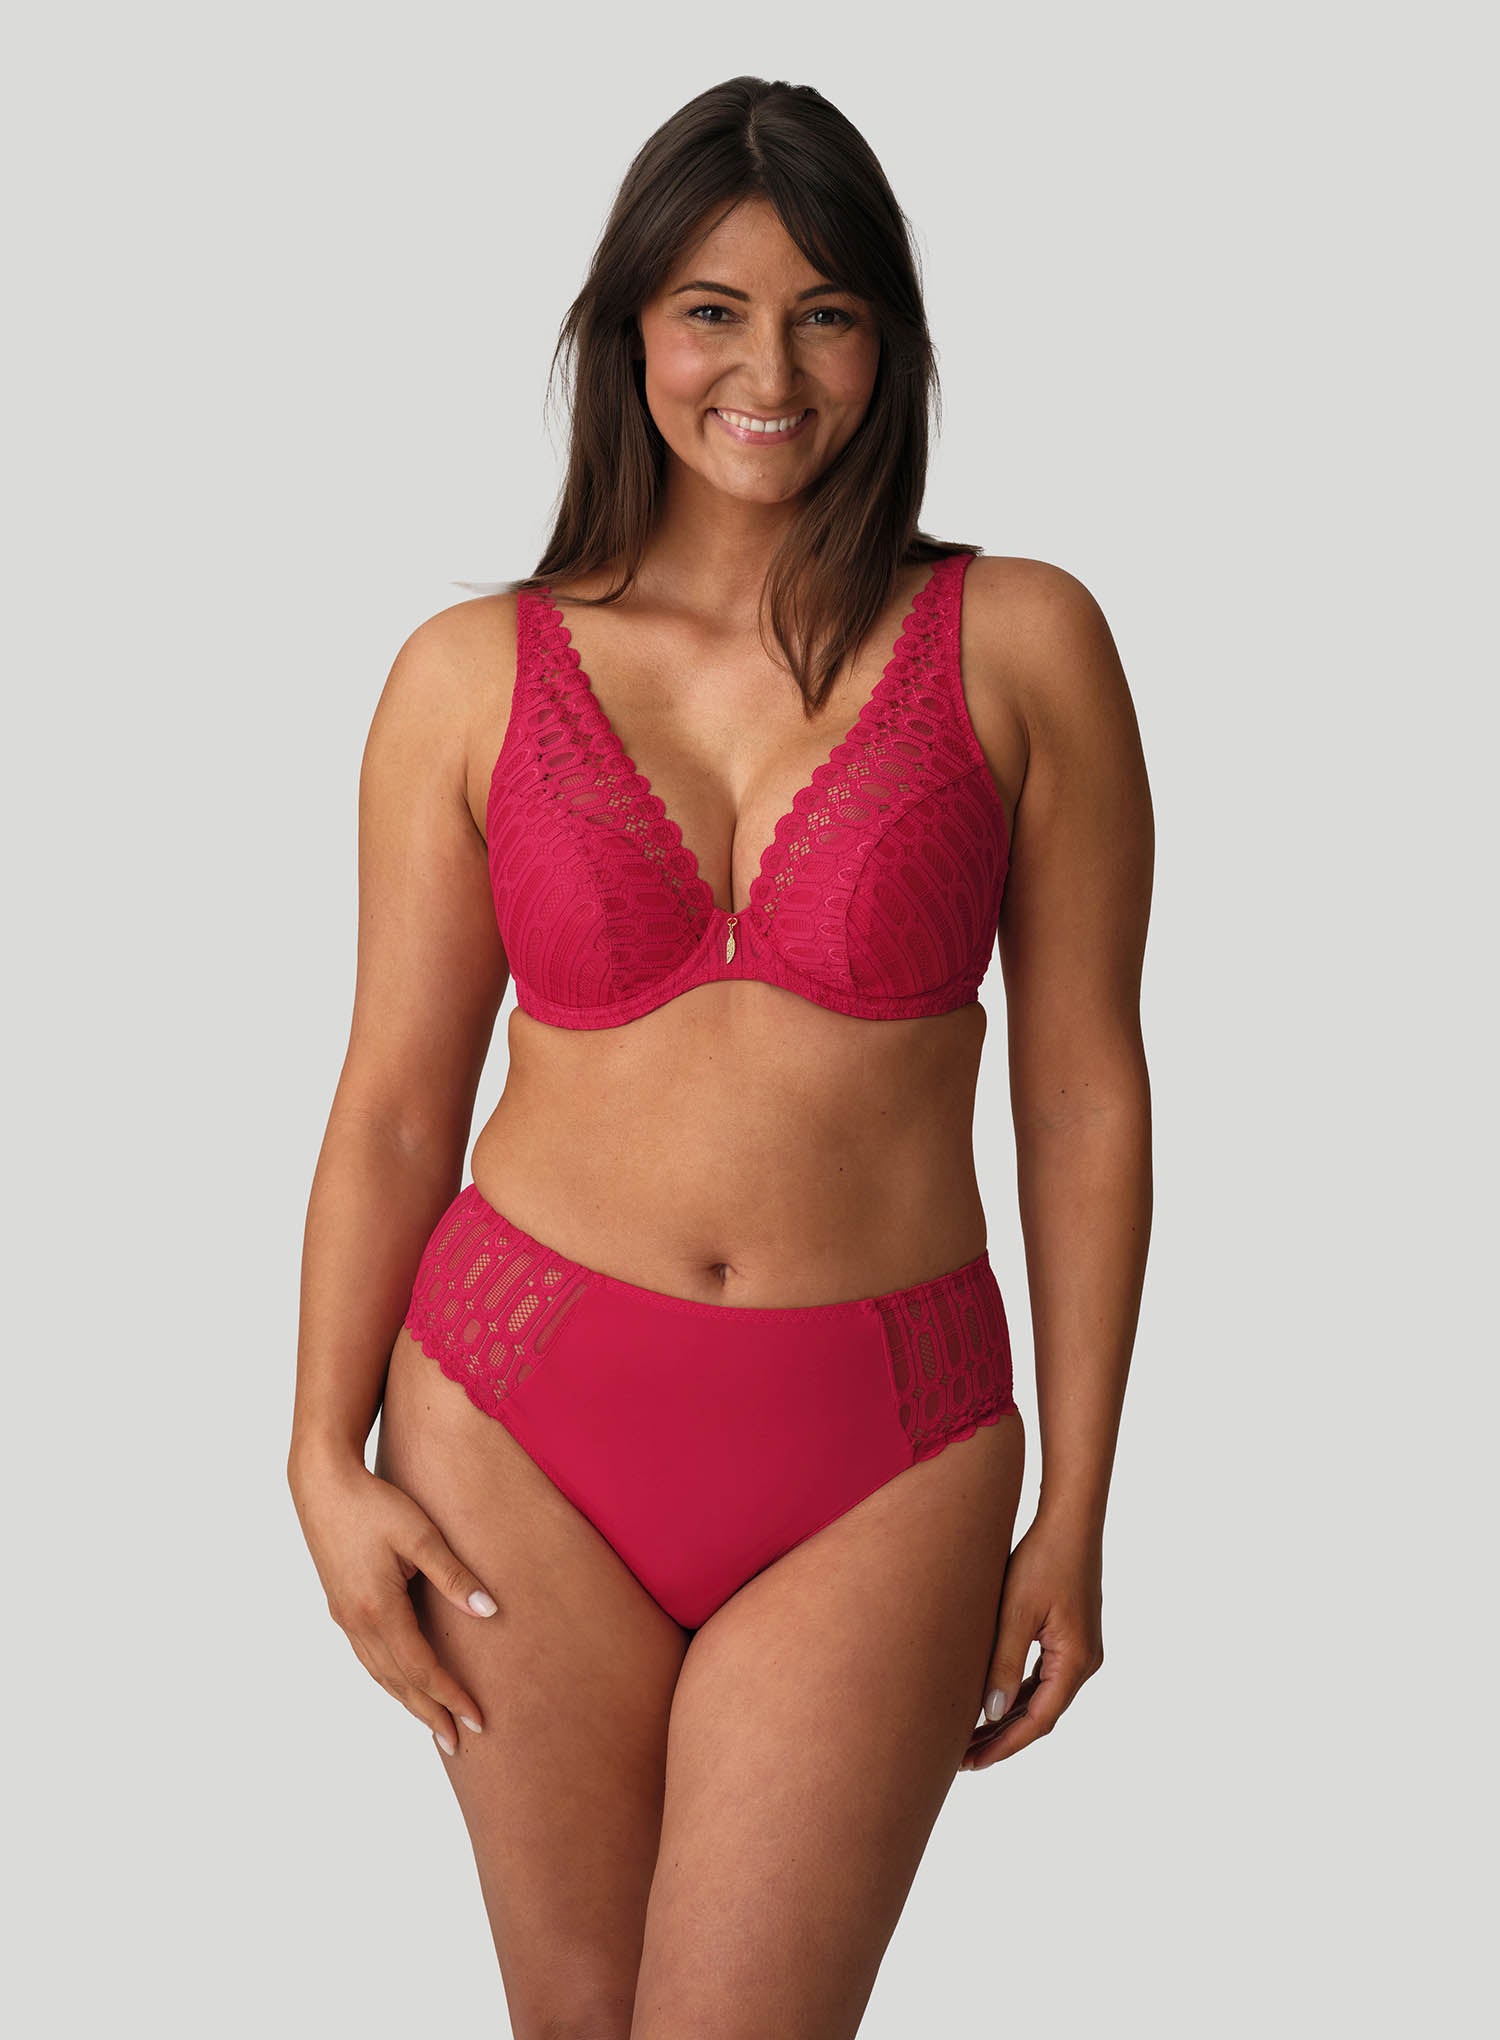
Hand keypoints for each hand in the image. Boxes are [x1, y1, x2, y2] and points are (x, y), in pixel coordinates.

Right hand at [288, 1450, 496, 1757]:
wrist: (322, 1483)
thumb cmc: (375, 1504)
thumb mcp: (421, 1536)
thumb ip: (454, 1576)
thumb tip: (491, 1611)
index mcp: (379, 1611)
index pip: (422, 1669)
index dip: (451, 1696)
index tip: (477, 1719)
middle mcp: (357, 1624)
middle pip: (399, 1683)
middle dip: (430, 1713)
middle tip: (458, 1742)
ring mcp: (345, 1618)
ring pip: (380, 1674)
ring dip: (408, 1701)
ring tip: (433, 1723)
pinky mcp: (341, 1607)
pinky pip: (368, 1658)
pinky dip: (389, 1679)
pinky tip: (401, 1682)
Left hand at [961, 1514, 1104, 1768]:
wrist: (1070, 1521)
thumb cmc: (1043, 1560)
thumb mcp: (1016, 1613)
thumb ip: (1003, 1664)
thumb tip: (991, 1714)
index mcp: (1075, 1662)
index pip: (1038, 1721)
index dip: (1004, 1745)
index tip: (972, 1764)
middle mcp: (1085, 1663)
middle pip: (1041, 1716)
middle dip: (1003, 1738)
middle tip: (962, 1759)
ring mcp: (1081, 1652)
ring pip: (1042, 1699)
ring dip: (1009, 1718)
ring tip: (970, 1736)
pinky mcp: (1072, 1638)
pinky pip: (1045, 1678)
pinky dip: (1019, 1694)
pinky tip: (992, 1701)